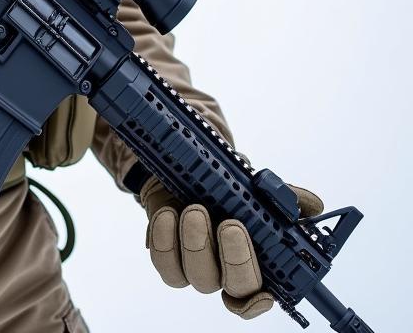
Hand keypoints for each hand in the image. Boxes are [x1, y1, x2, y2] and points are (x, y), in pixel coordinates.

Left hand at [140, 175, 323, 317]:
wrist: (179, 172)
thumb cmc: (222, 186)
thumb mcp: (253, 186)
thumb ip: (282, 197)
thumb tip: (312, 206)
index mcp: (253, 262)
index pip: (257, 297)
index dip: (259, 303)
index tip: (264, 292)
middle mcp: (223, 271)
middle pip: (233, 288)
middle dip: (235, 259)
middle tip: (230, 224)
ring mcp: (192, 266)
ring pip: (196, 276)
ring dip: (197, 242)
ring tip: (195, 208)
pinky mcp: (165, 256)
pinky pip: (164, 262)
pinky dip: (164, 238)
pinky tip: (167, 214)